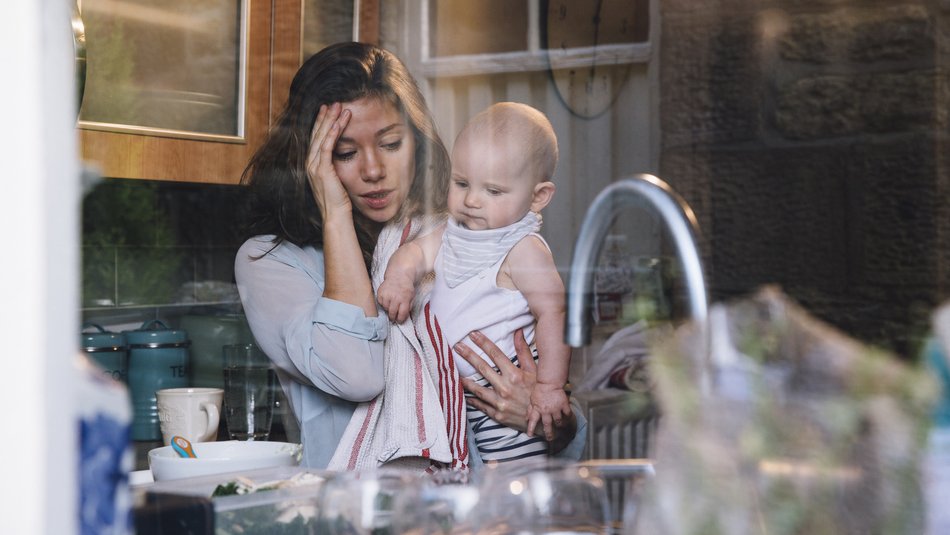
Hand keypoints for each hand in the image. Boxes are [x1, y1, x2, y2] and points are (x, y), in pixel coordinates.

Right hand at [307, 103, 351, 219]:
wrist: (335, 215)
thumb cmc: (339, 200)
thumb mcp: (336, 178)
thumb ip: (335, 165)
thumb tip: (343, 155)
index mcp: (312, 164)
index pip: (316, 138)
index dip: (321, 123)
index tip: (328, 110)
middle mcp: (310, 163)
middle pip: (317, 134)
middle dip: (325, 117)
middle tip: (334, 103)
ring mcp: (314, 166)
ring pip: (321, 137)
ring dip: (331, 121)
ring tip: (339, 107)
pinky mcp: (322, 170)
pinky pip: (327, 146)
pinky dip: (333, 133)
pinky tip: (339, 122)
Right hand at [376, 275, 415, 322]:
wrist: (398, 276)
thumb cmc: (406, 288)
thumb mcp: (412, 297)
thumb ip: (409, 307)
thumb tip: (404, 316)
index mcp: (405, 299)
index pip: (401, 314)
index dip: (400, 319)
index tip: (399, 321)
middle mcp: (395, 298)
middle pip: (392, 313)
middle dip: (393, 317)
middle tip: (393, 317)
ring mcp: (387, 295)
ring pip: (385, 308)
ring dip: (388, 309)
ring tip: (391, 305)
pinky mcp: (380, 293)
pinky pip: (380, 303)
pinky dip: (383, 303)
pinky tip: (387, 299)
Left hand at [456, 329, 576, 452]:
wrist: (544, 421)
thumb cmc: (539, 394)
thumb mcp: (535, 372)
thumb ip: (524, 351)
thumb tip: (518, 332)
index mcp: (515, 375)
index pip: (495, 354)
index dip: (483, 343)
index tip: (473, 334)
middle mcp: (505, 388)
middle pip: (483, 368)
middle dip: (469, 355)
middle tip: (457, 346)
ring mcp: (500, 403)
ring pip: (477, 389)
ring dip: (465, 380)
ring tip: (455, 373)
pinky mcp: (497, 415)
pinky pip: (481, 406)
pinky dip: (472, 400)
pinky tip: (465, 395)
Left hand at [527, 383, 571, 440]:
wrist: (549, 382)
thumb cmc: (540, 390)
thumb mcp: (532, 400)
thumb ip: (530, 410)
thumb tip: (526, 419)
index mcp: (537, 409)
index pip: (533, 421)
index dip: (531, 429)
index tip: (529, 435)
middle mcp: (546, 410)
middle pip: (547, 425)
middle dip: (548, 433)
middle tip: (550, 439)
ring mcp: (555, 408)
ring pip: (558, 421)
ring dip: (559, 425)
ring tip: (560, 426)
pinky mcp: (563, 404)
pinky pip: (567, 413)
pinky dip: (568, 416)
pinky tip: (568, 417)